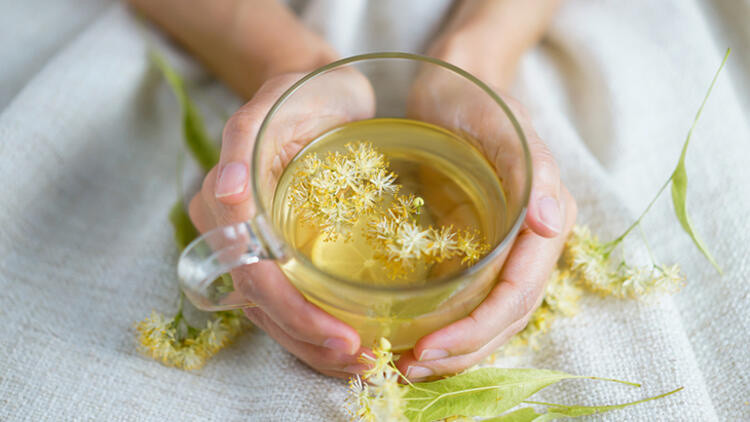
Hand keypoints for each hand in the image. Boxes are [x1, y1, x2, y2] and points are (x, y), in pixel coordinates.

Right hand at [188, 70, 375, 377]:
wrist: (319, 90)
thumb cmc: (301, 93)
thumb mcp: (273, 104)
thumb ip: (242, 142)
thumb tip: (225, 192)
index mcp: (222, 205)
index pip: (253, 276)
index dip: (293, 312)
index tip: (341, 336)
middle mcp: (232, 234)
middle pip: (263, 305)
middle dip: (308, 340)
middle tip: (361, 360)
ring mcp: (256, 244)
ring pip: (274, 311)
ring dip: (313, 344)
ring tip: (361, 361)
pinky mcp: (281, 247)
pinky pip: (292, 296)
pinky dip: (318, 324)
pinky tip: (353, 339)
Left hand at [394, 59, 576, 380]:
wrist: (455, 87)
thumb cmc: (479, 101)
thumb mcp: (505, 126)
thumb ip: (535, 169)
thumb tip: (553, 224)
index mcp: (547, 223)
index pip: (518, 295)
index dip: (478, 330)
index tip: (431, 348)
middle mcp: (530, 245)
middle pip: (505, 317)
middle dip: (463, 350)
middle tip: (412, 366)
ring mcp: (504, 248)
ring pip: (488, 315)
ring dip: (455, 348)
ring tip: (410, 362)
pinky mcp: (476, 247)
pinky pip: (468, 297)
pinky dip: (446, 322)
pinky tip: (413, 332)